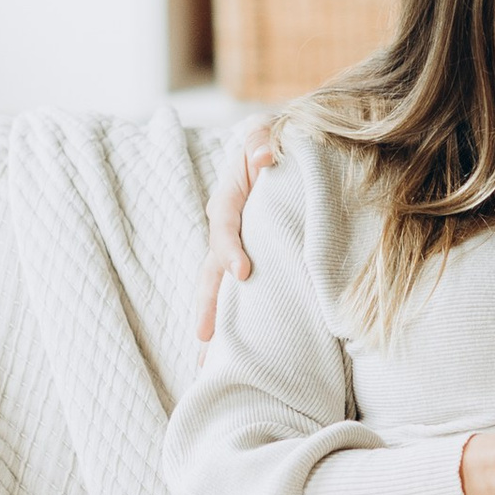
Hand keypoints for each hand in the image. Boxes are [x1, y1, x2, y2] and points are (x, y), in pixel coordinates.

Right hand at [194, 123, 282, 347]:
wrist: (288, 150)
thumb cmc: (278, 140)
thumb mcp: (269, 131)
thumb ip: (264, 138)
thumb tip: (264, 156)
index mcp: (229, 198)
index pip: (223, 225)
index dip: (229, 249)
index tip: (242, 273)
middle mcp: (227, 227)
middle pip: (211, 268)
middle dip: (209, 303)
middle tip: (206, 338)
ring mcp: (237, 247)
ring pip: (219, 287)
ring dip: (214, 321)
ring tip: (208, 363)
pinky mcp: (253, 260)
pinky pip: (240, 292)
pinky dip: (233, 320)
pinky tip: (232, 354)